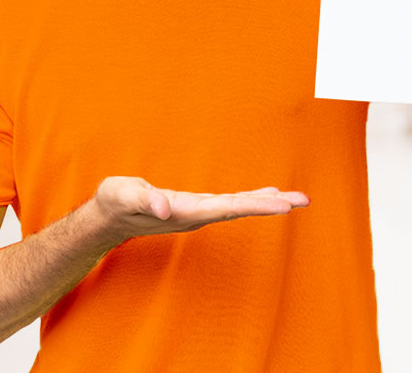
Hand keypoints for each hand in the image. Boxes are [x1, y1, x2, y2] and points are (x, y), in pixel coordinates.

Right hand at [92, 176, 309, 243]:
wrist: (108, 216)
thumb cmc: (115, 202)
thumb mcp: (124, 194)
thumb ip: (144, 199)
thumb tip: (165, 207)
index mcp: (185, 212)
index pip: (228, 208)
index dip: (256, 205)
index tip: (282, 206)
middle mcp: (197, 215)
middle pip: (240, 208)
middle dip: (271, 205)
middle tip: (303, 200)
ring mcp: (197, 212)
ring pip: (238, 206)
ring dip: (266, 202)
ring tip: (293, 198)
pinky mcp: (195, 207)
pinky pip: (230, 203)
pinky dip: (250, 198)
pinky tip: (266, 196)